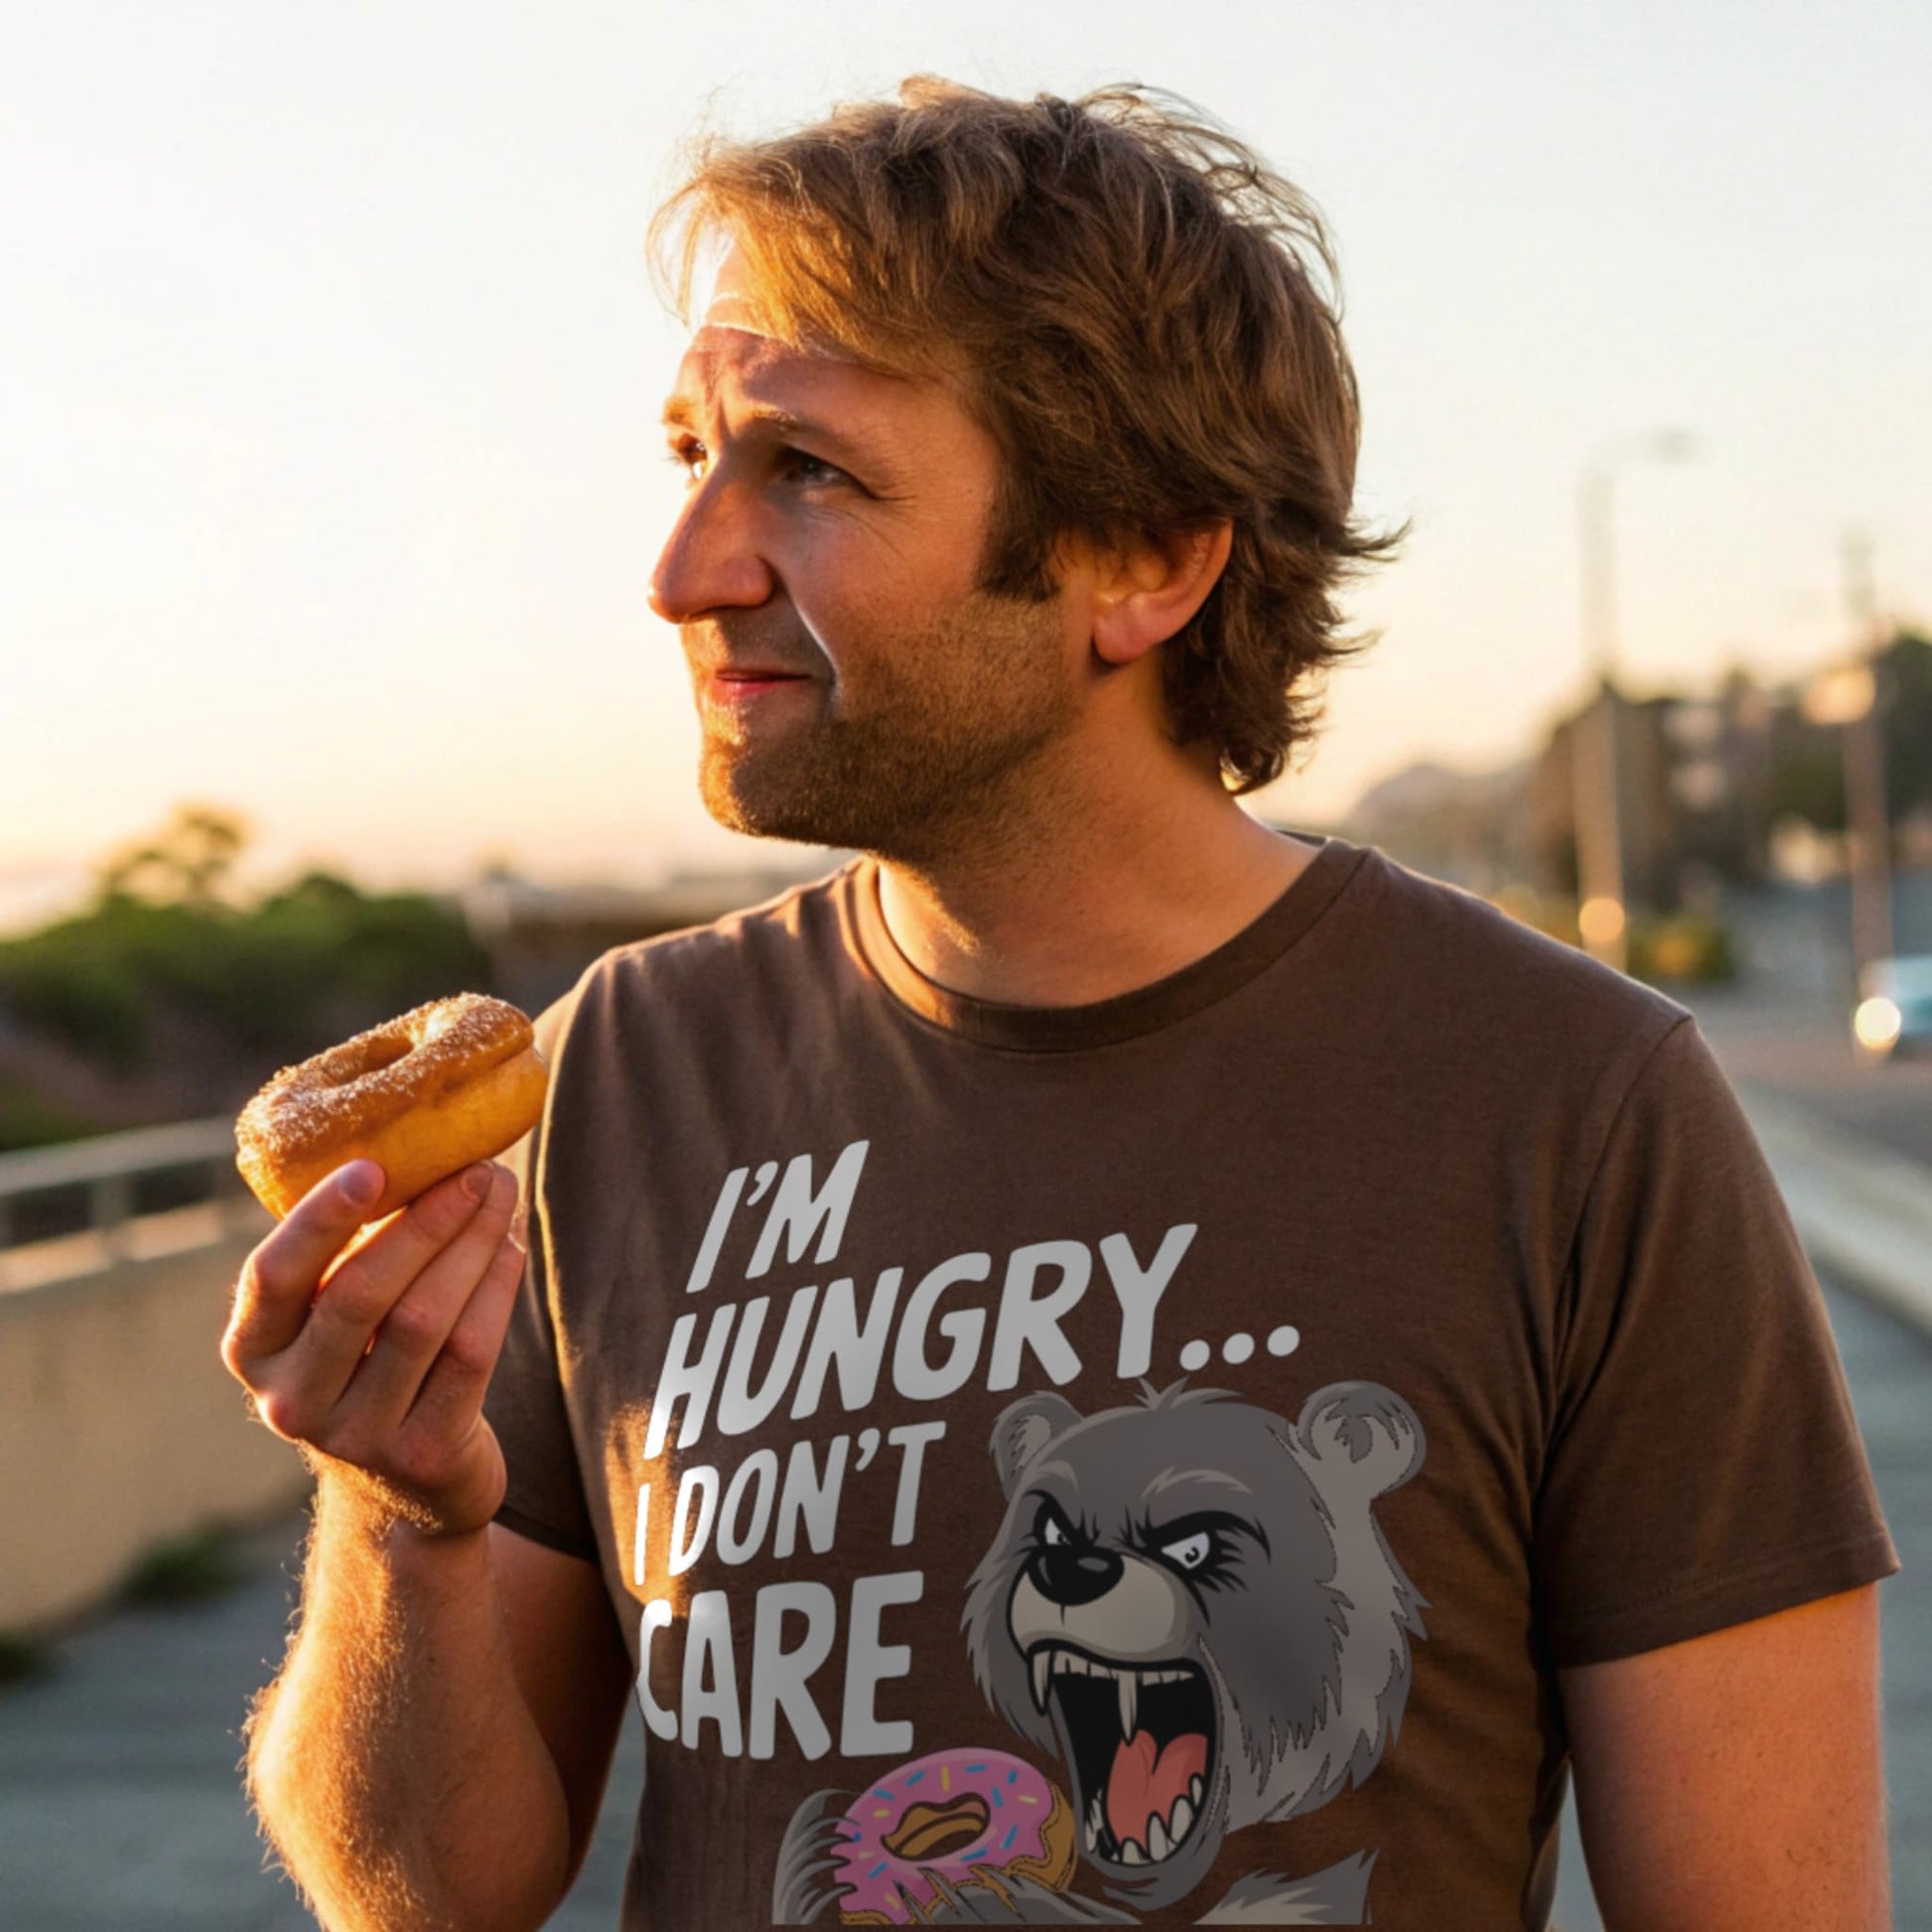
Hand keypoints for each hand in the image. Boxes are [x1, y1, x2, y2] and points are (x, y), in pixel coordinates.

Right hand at [221, 1157, 526, 1536]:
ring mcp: (356, 1436)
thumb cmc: (369, 1360)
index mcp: (253, 1349)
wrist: (406, 1485)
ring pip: (424, 1320)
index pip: (272, 1276)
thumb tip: (416, 1141)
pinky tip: (511, 1247)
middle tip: (475, 1171)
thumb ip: (347, 1247)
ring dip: (472, 1245)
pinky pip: (470, 1355)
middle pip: (361, 1294)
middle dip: (426, 1222)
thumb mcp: (334, 1313)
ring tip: (501, 1195)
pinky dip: (496, 1289)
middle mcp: (291, 1398)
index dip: (319, 1219)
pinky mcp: (423, 1454)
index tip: (372, 1165)